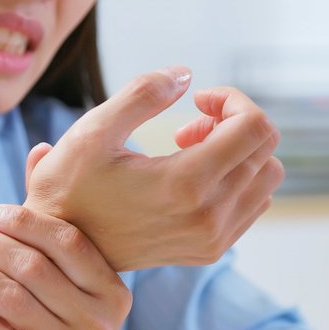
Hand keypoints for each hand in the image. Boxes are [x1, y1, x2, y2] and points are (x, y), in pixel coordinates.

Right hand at [23, 67, 283, 271]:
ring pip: (267, 177)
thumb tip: (186, 77)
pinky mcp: (211, 251)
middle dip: (233, 123)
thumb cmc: (69, 188)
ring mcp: (213, 239)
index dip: (232, 99)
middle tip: (188, 126)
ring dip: (239, 152)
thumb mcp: (94, 131)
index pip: (255, 127)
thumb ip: (143, 93)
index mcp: (185, 184)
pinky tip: (196, 177)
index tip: (197, 101)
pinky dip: (238, 179)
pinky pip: (254, 204)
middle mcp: (208, 216)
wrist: (61, 253)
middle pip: (265, 149)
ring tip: (192, 151)